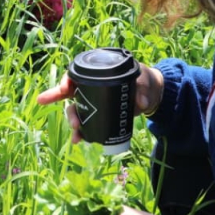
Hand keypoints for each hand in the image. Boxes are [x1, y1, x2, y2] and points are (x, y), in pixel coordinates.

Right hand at [36, 63, 164, 142]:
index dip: (66, 81)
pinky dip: (81, 132)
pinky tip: (78, 140)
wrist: (149, 95)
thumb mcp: (143, 80)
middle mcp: (90, 88)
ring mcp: (94, 103)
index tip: (65, 89)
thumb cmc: (143, 81)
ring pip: (76, 111)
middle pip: (70, 95)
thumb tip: (141, 102)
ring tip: (76, 136)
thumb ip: (142, 89)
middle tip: (74, 123)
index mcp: (97, 74)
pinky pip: (86, 123)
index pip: (75, 74)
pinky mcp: (99, 115)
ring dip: (73, 123)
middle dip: (67, 110)